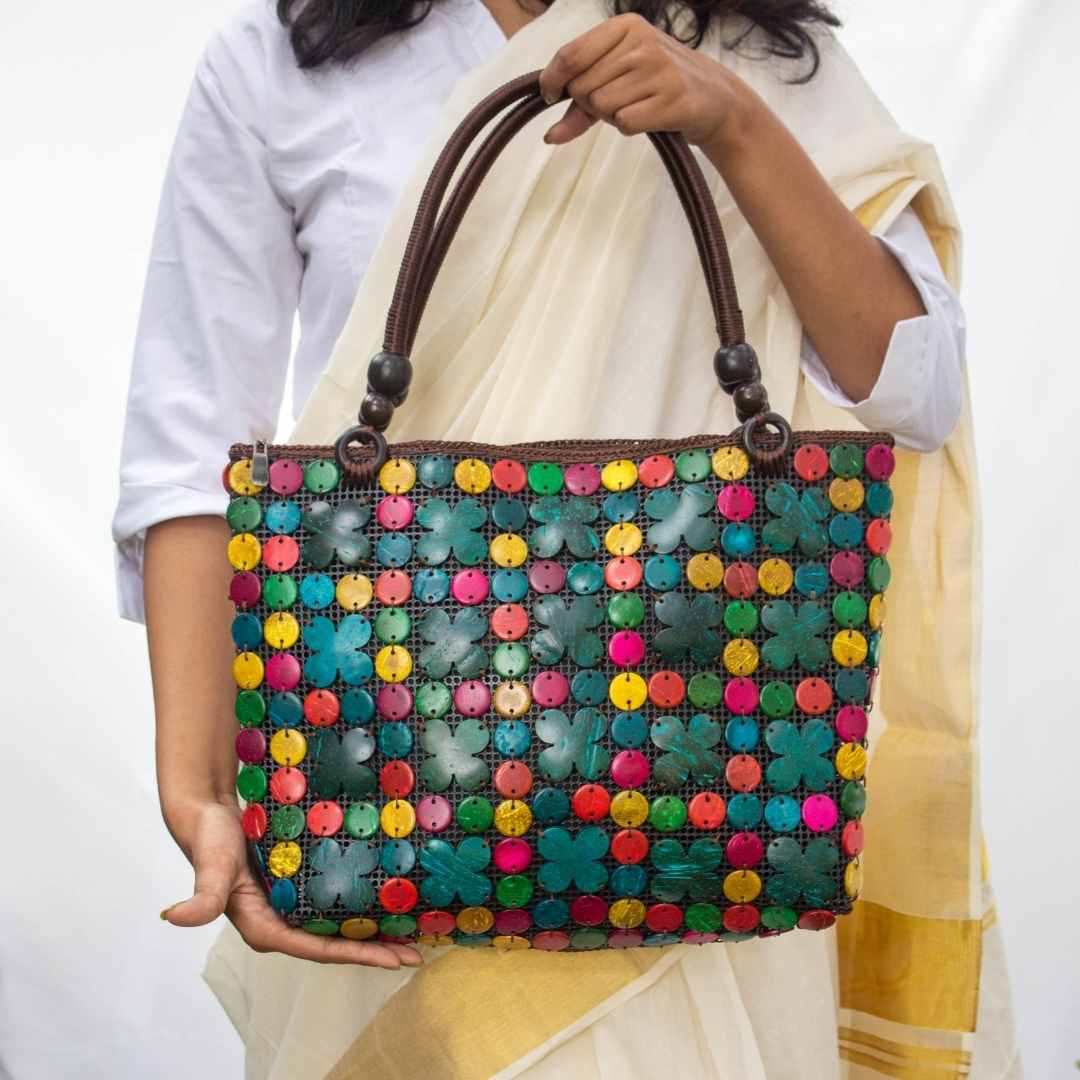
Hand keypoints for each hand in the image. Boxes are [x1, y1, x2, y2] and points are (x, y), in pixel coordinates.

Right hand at [160, 797, 422, 968]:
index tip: (394, 959)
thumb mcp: (210, 867)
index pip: (320, 949)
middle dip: (376, 950)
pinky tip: (389, 898)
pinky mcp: (300, 886)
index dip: (359, 955)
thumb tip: (175, 917)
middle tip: (419, 953)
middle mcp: (283, 922)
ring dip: (375, 931)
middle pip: (337, 943)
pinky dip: (363, 903)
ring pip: (341, 924)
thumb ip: (201, 896)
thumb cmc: (209, 839)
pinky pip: (337, 901)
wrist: (208, 812)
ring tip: (413, 933)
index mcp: (265, 928)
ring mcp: (292, 905)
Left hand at [538, 13, 746, 153]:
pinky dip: (629, 127)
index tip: (550, 94)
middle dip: (590, 103)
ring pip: (601, 106)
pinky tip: (648, 116)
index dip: (552, 79)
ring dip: (611, 116)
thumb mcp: (618, 80)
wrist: (713, 98)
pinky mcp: (671, 99)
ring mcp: (658, 69)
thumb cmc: (657, 85)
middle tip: (617, 99)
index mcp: (625, 26)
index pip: (570, 55)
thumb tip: (549, 136)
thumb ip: (580, 106)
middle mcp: (641, 43)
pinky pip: (624, 123)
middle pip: (582, 87)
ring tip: (637, 105)